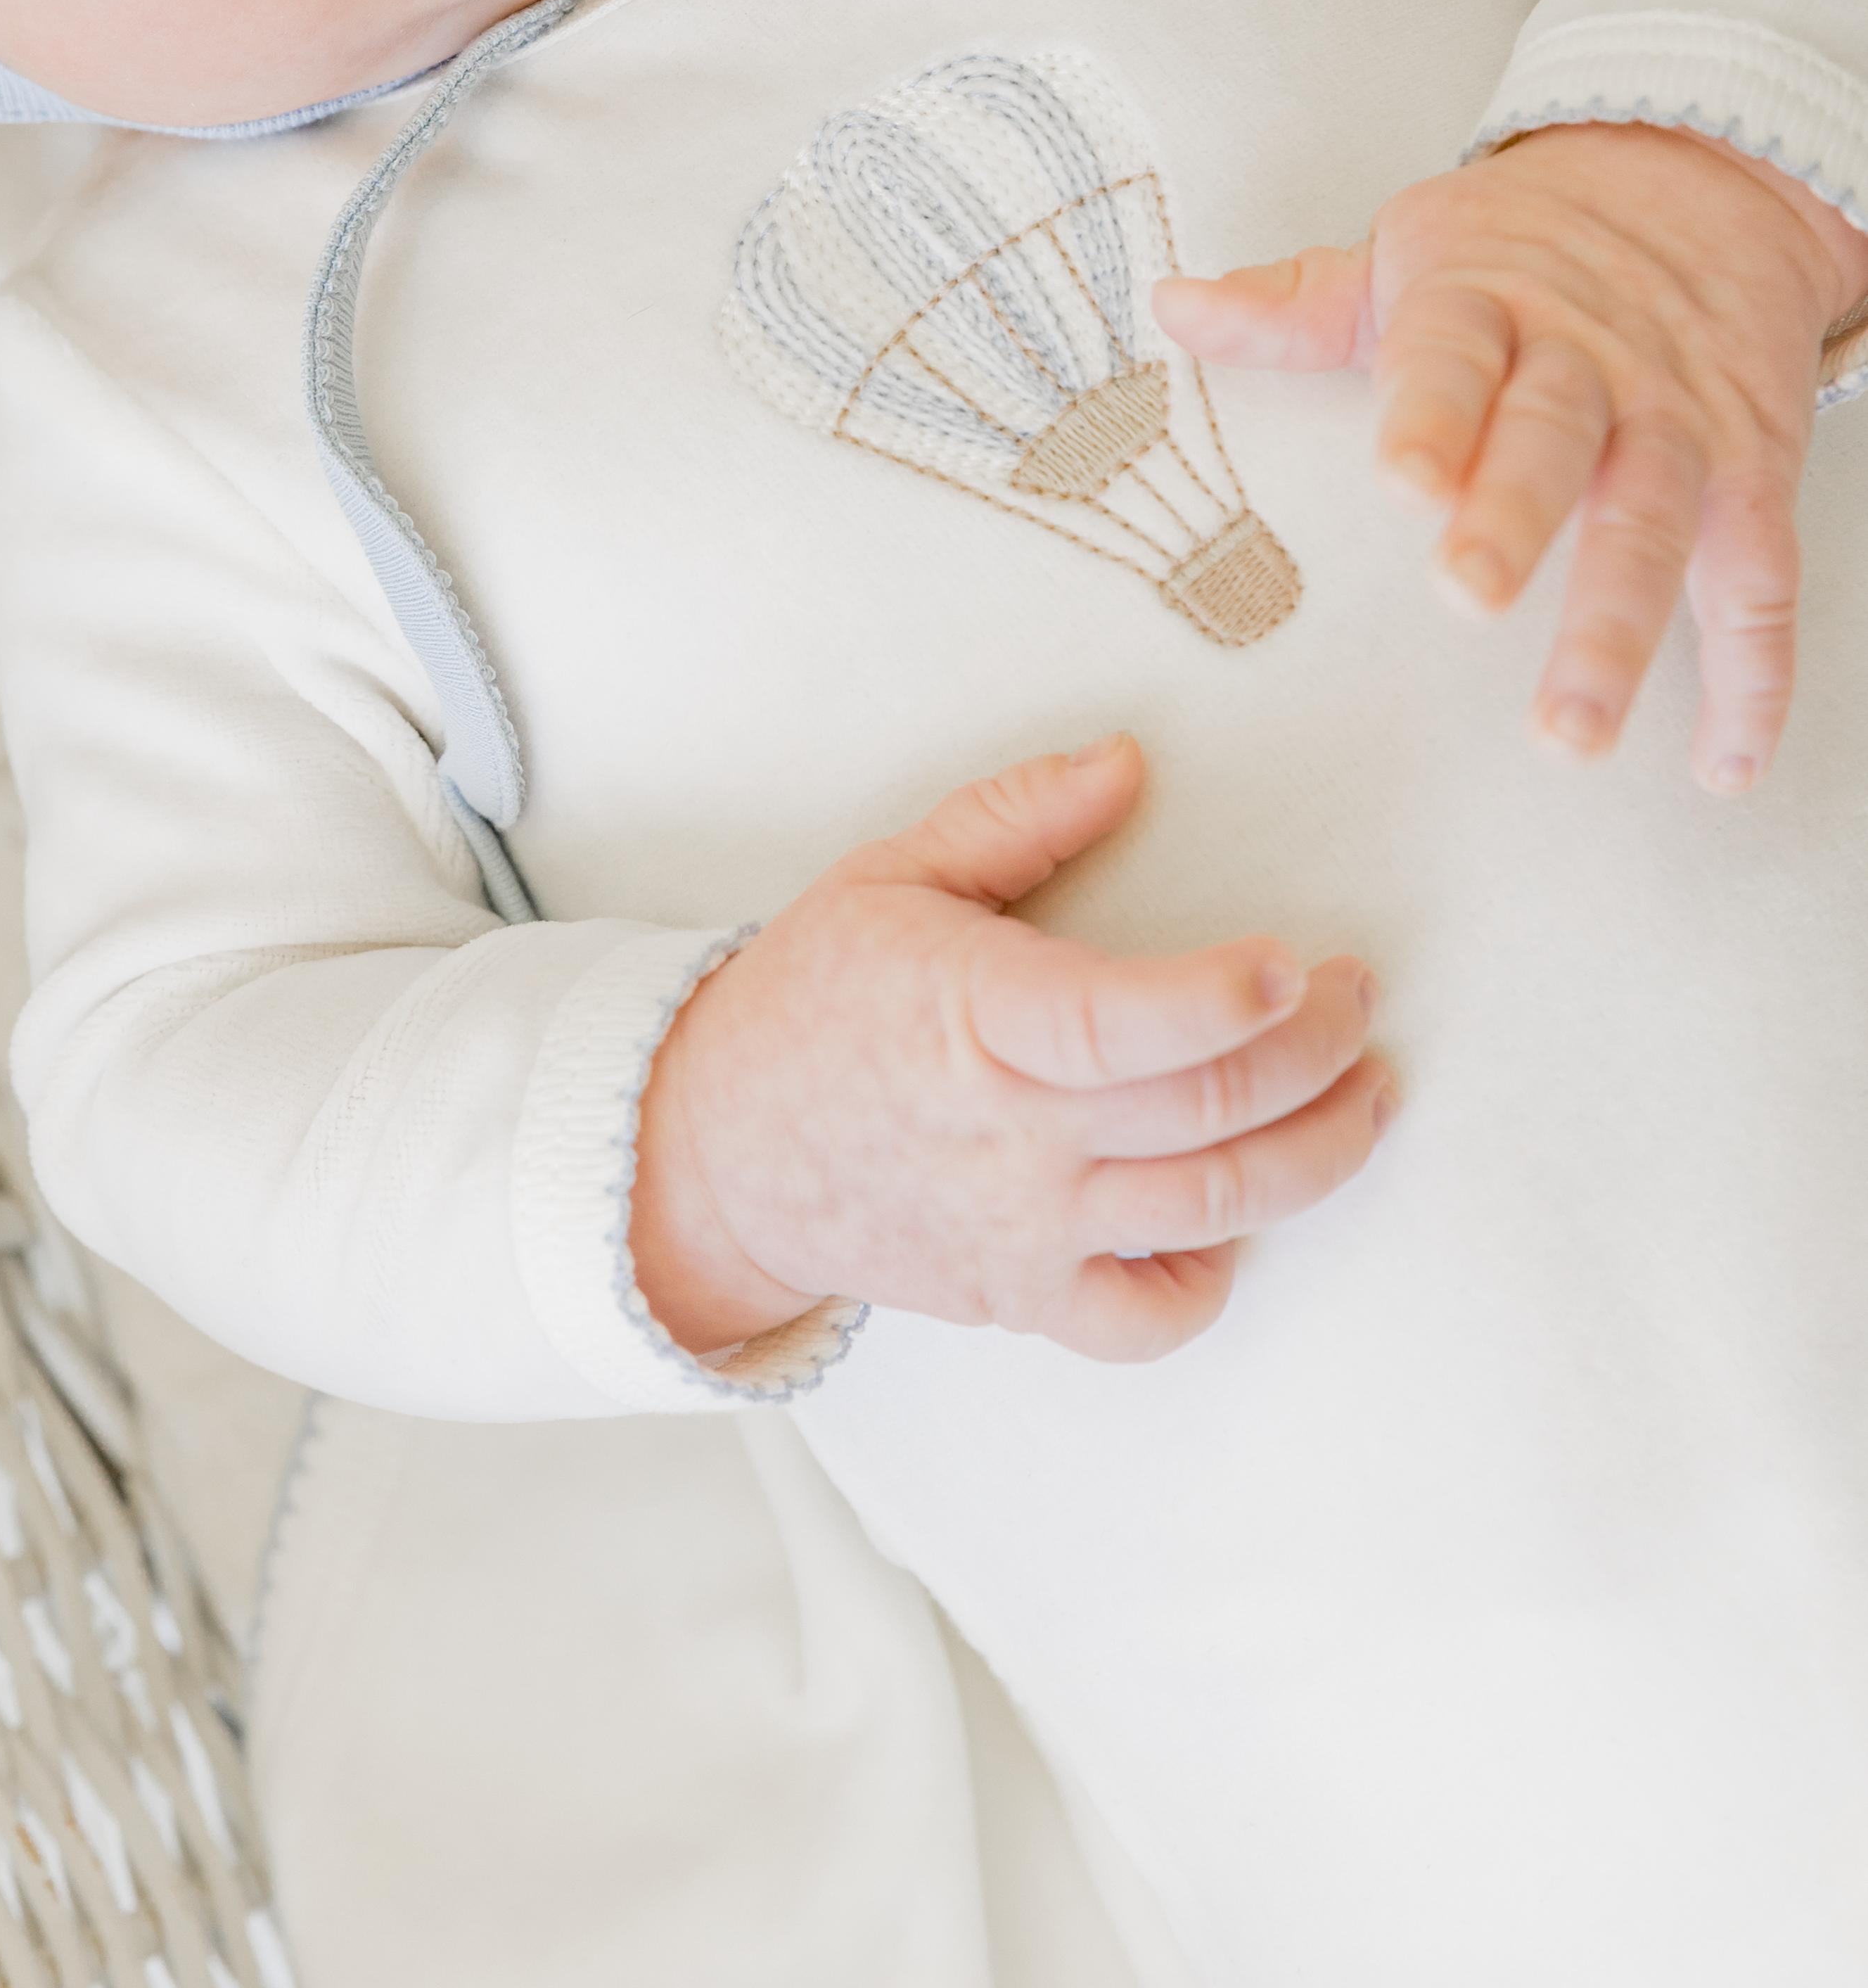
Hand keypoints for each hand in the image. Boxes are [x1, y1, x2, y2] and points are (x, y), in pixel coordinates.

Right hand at [627, 737, 1388, 1363]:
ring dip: (1319, 1153)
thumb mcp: (895, 873)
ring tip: (1365, 1096)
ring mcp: (1029, 1229)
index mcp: (984, 1019)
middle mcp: (1020, 1137)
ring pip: (1217, 1210)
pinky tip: (1236, 1219)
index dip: (1237, 996)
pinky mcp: (1027, 1295)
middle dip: (1318, 1050)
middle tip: (1354, 997)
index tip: (1295, 960)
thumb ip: (1017, 815)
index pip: (1137, 1023)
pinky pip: (1150, 1319)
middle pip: (1216, 1109)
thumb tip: (1126, 762)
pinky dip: (1213, 1280)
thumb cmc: (811, 999)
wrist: (715, 1150)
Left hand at [1154, 121, 1867, 793]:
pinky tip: (1724, 759)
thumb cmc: (1526, 241)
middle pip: (1555, 439)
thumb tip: (1175, 307)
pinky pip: (1759, 579)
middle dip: (1516, 518)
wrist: (1699, 181)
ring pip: (1657, 521)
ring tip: (1573, 725)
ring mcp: (1678, 418)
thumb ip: (1296, 306)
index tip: (1402, 480)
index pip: (1452, 354)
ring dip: (1618, 627)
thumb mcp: (1408, 251)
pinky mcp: (1752, 468)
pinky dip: (1754, 675)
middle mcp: (1590, 361)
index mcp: (1485, 302)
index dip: (1430, 415)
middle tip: (1468, 595)